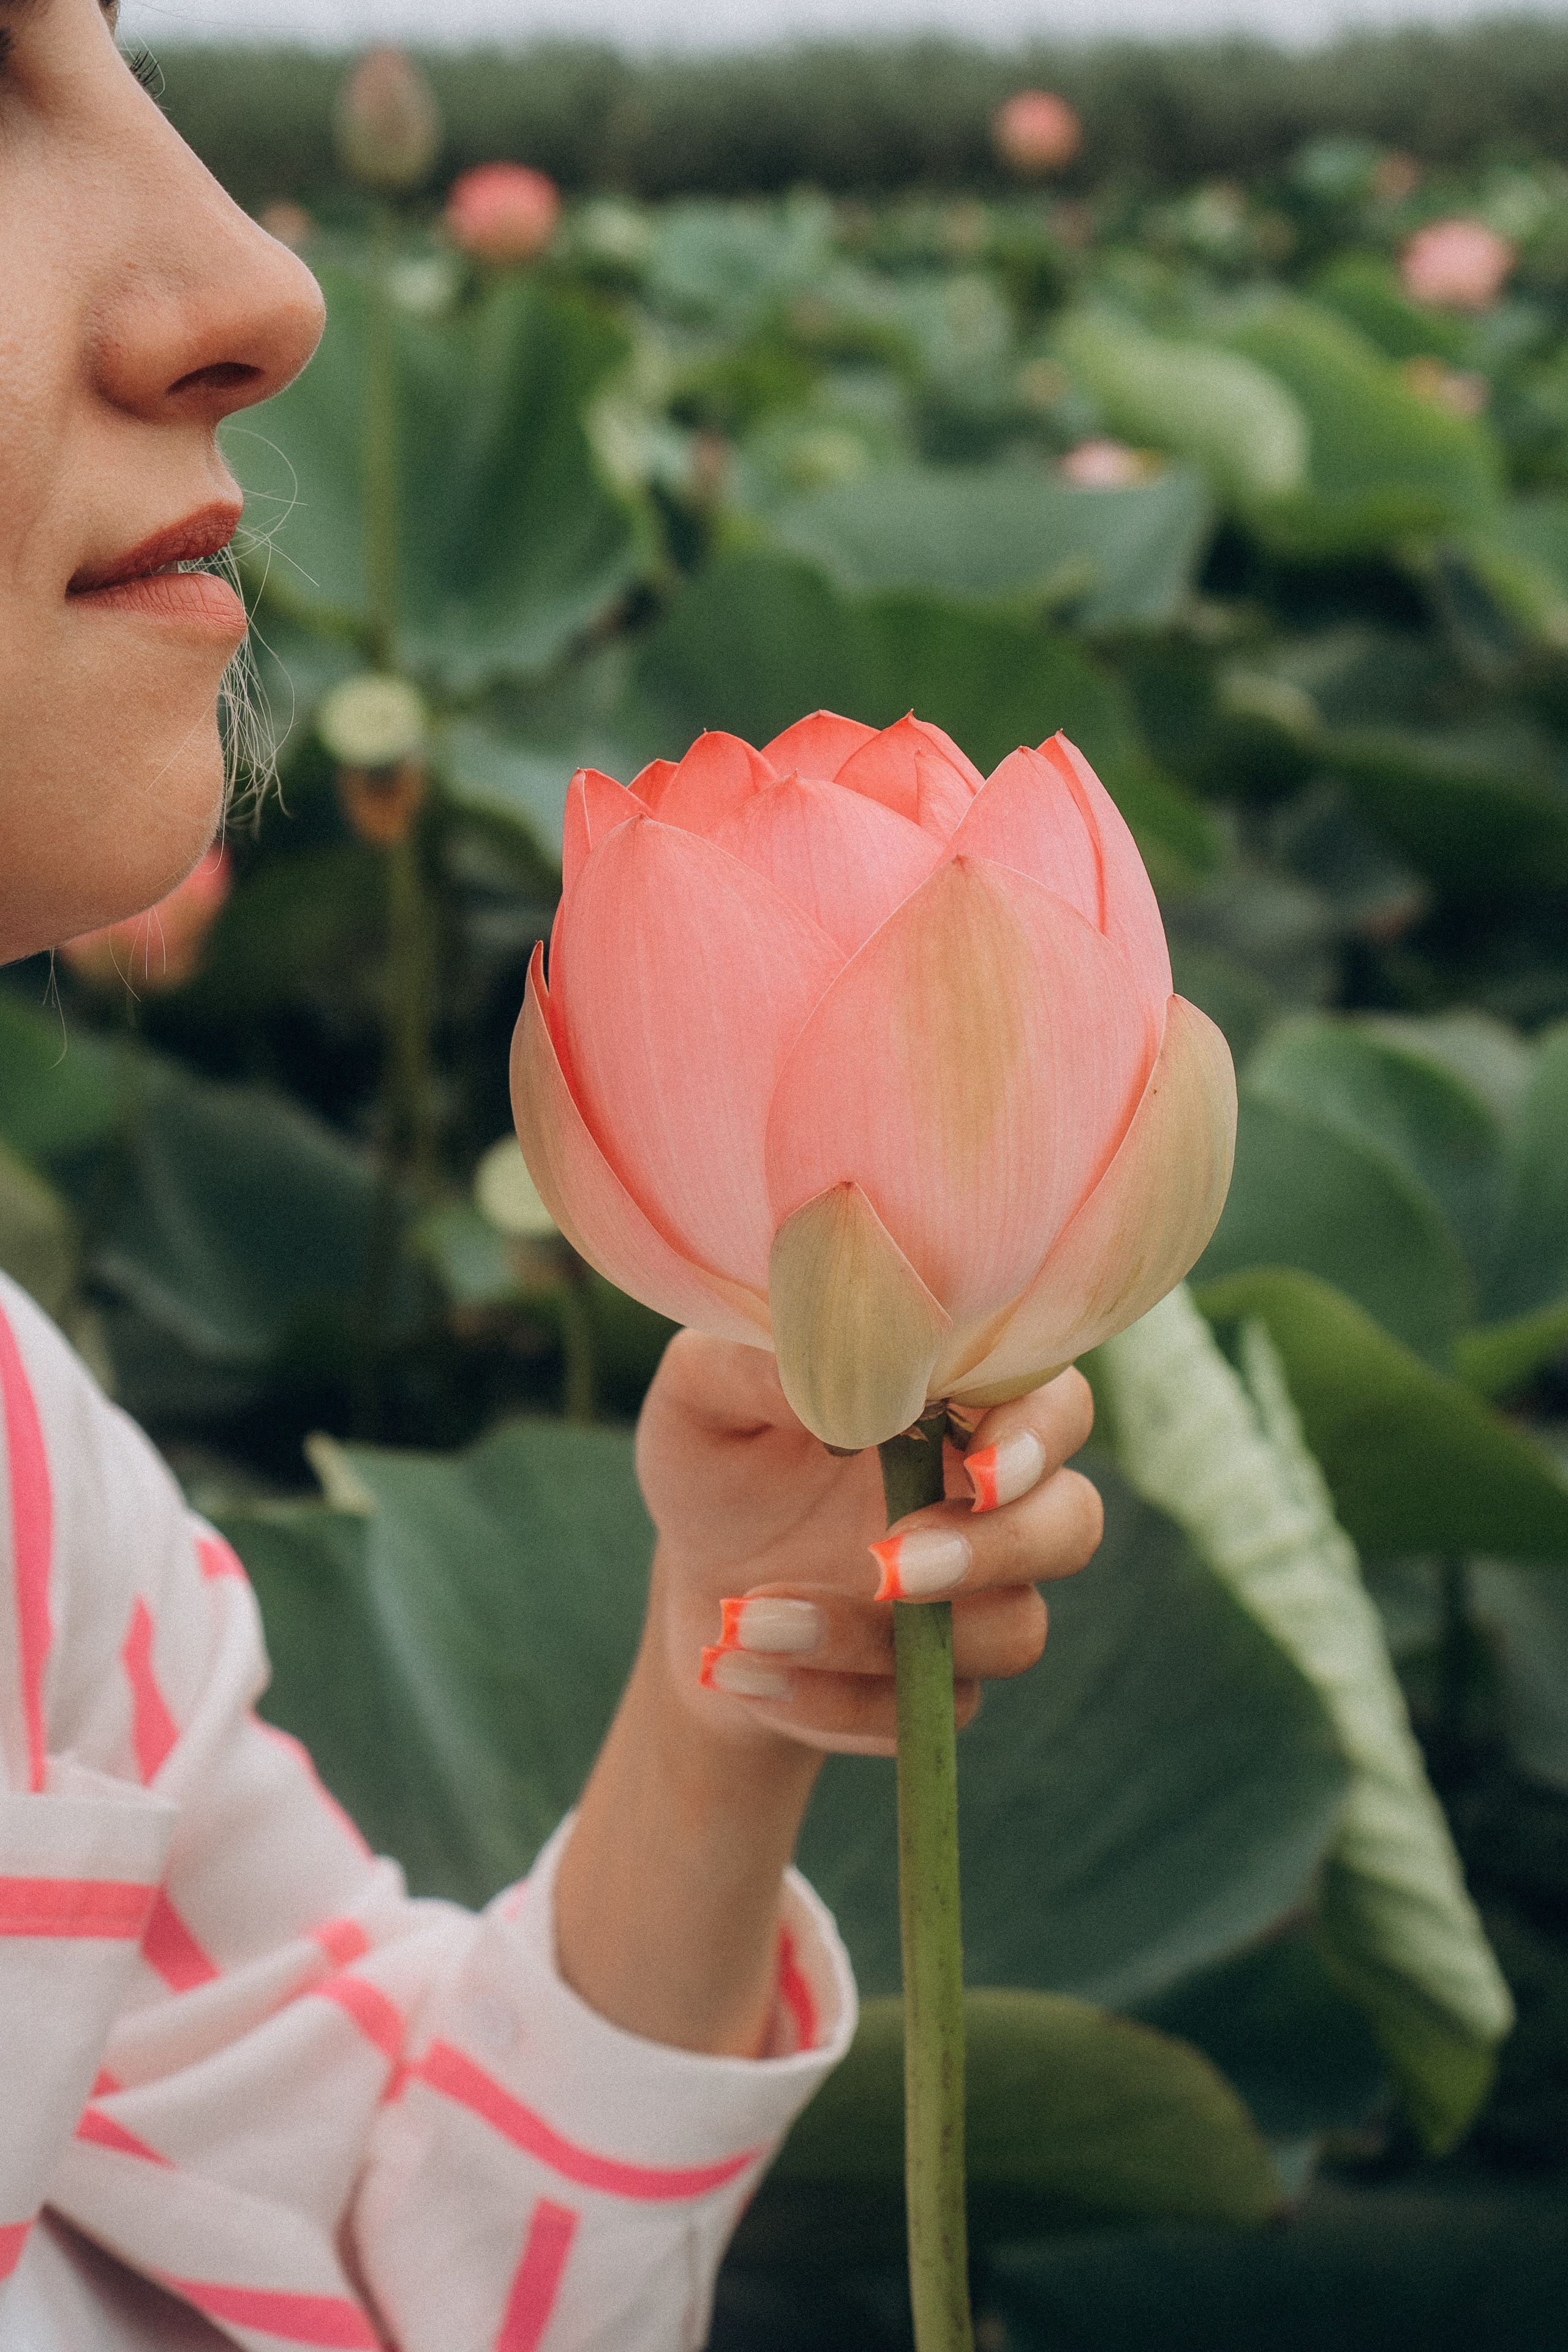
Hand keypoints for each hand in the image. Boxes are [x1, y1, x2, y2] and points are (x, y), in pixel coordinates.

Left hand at [638, 1333, 1103, 1757]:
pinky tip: (741, 1668)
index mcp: (959, 1407)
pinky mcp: (943, 1686)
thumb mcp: (701, 1395)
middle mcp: (992, 1503)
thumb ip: (749, 1365)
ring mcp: (980, 1602)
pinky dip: (828, 1697)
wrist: (695, 1588)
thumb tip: (817, 1366)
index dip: (1036, 1437)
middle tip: (884, 1565)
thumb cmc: (717, 1461)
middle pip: (1071, 1524)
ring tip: (749, 1618)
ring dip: (871, 1638)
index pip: (1053, 1403)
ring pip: (1007, 1633)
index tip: (979, 1469)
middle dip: (990, 1551)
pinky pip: (927, 1710)